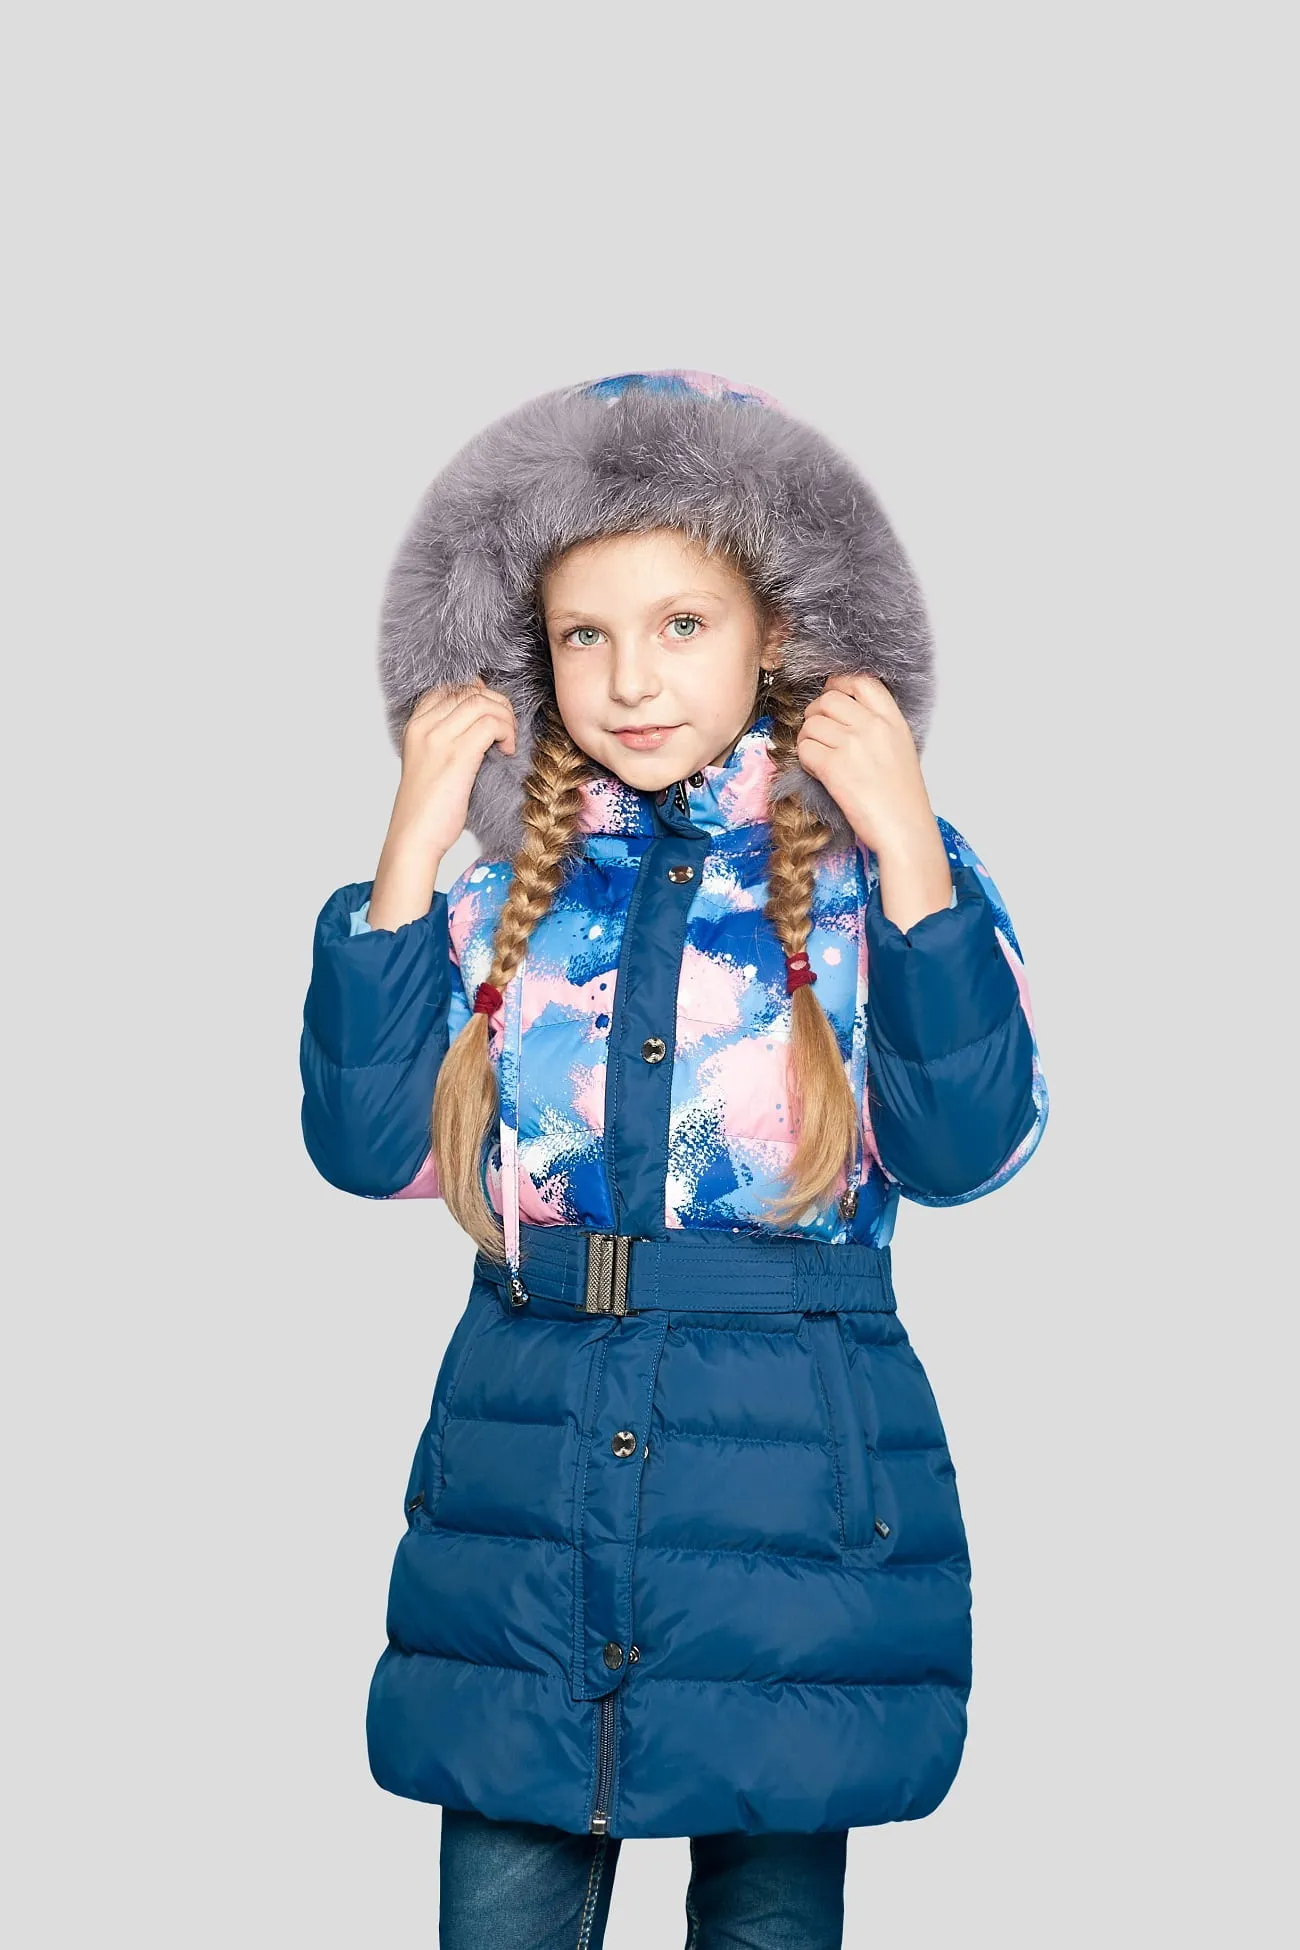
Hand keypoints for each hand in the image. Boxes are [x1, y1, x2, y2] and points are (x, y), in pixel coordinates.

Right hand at [368, 681, 516, 930]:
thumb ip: (448, 738)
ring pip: (483, 703)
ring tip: (508, 742)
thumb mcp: (431, 764)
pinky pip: (491, 724)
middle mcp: (424, 726)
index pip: (449, 688)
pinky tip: (507, 752)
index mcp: (415, 726)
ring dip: (505, 718)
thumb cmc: (428, 808)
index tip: (491, 715)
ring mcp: (438, 738)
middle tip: (507, 730)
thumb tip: (478, 712)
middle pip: (470, 691)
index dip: (477, 695)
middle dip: (498, 705)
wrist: (414, 837)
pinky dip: (507, 733)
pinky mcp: (457, 755)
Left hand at [796, 673, 951, 930]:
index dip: (839, 684)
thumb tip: (844, 714)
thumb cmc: (902, 797)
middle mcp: (873, 726)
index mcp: (893, 720)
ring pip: (811, 723)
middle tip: (819, 731)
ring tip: (818, 754)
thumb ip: (878, 726)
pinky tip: (816, 769)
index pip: (861, 681)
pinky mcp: (834, 766)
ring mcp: (853, 744)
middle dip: (816, 712)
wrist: (905, 829)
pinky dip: (804, 758)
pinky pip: (804, 748)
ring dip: (807, 737)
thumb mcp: (901, 748)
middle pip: (829, 699)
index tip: (832, 697)